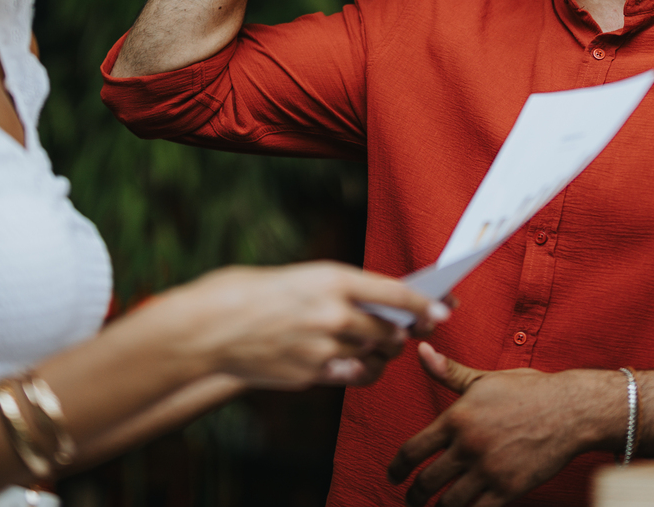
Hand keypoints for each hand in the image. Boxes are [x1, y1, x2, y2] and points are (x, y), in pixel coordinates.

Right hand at [162, 262, 447, 389]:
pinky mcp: (311, 373)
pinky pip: (351, 376)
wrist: (209, 326)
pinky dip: (355, 371)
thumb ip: (338, 290)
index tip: (445, 310)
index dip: (426, 304)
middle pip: (391, 329)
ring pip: (375, 356)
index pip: (396, 292)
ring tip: (373, 346)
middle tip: (402, 330)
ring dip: (381, 353)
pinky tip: (347, 362)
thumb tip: (374, 302)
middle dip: (401, 332)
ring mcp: (324, 346)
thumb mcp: (300, 277)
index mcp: (333, 277)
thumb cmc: (251, 292)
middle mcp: (334, 312)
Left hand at [388, 344, 616, 506]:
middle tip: (411, 500)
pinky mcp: (509, 488)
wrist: (570, 410)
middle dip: (413, 496)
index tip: (393, 475)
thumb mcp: (485, 379)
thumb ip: (449, 372)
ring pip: (448, 502)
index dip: (397, 467)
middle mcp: (468, 445)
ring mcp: (488, 469)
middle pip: (426, 481)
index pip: (413, 449)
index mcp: (457, 417)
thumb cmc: (529, 391)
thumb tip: (421, 350)